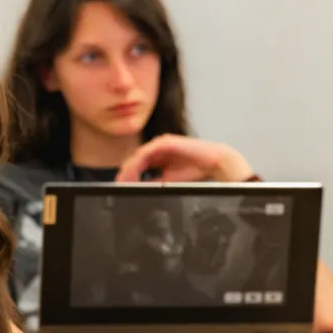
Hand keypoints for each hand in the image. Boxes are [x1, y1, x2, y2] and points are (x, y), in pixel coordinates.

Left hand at [116, 134, 255, 182]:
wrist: (213, 161)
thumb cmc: (195, 169)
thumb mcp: (169, 180)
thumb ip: (154, 183)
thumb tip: (140, 190)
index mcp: (158, 156)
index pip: (138, 165)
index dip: (128, 176)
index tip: (122, 187)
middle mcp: (157, 148)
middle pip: (135, 160)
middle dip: (126, 173)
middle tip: (119, 186)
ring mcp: (160, 143)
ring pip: (138, 156)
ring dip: (129, 169)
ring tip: (123, 181)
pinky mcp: (165, 142)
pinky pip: (146, 153)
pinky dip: (138, 163)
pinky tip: (134, 173)